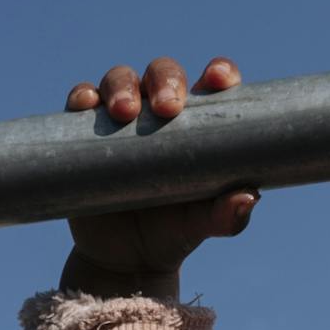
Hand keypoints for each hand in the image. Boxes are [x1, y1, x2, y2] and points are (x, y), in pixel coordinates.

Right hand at [58, 56, 258, 296]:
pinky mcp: (85, 132)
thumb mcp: (204, 224)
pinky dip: (82, 96)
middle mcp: (158, 110)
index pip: (212, 82)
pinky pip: (81, 101)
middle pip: (162, 72)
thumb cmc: (176, 231)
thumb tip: (248, 196)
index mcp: (197, 122)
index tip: (217, 80)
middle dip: (165, 80)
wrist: (126, 258)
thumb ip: (228, 215)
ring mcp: (120, 118)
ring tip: (124, 113)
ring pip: (119, 79)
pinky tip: (84, 105)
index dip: (219, 71)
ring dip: (121, 86)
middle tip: (166, 108)